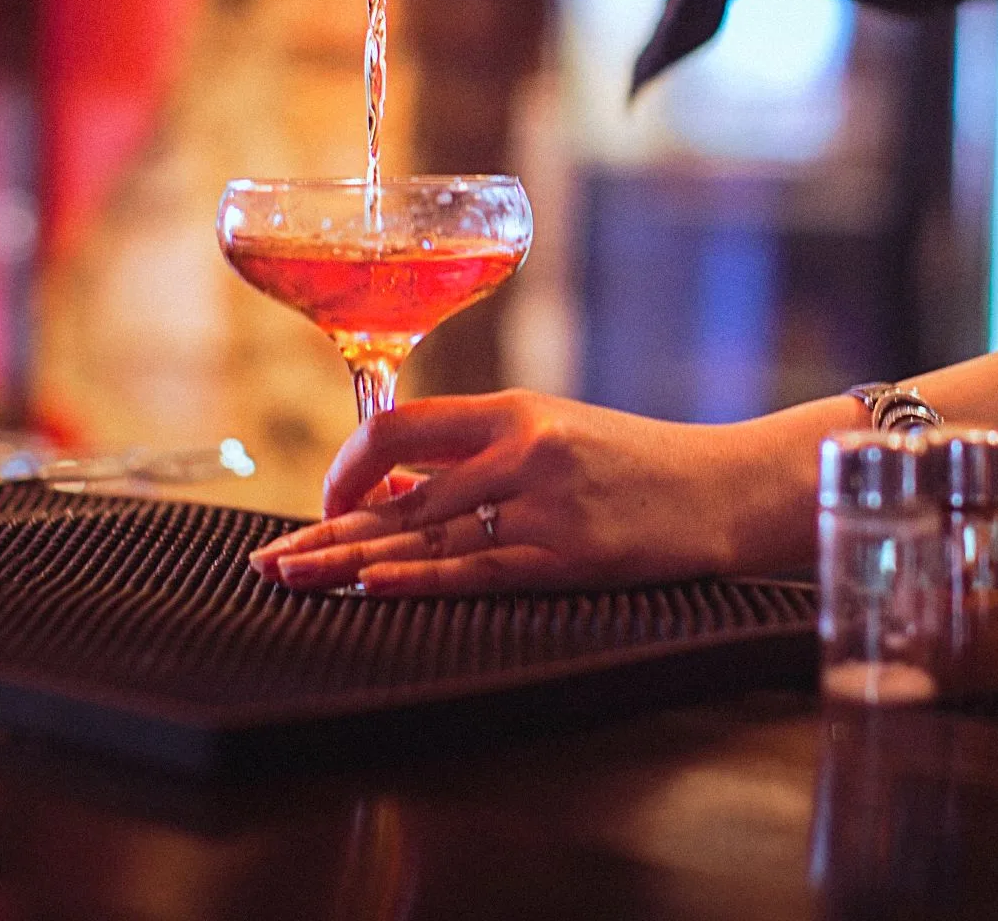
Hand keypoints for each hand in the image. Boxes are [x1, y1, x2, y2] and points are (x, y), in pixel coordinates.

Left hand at [246, 390, 787, 595]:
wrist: (727, 489)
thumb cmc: (642, 468)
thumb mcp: (559, 437)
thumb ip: (482, 459)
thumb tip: (396, 495)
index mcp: (516, 411)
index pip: (403, 426)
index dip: (350, 465)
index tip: (327, 502)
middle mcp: (524, 448)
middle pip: (401, 491)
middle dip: (327, 528)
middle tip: (270, 559)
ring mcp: (546, 501)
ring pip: (426, 534)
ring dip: (349, 561)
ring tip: (293, 580)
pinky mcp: (568, 553)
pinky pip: (476, 570)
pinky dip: (418, 579)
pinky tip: (371, 586)